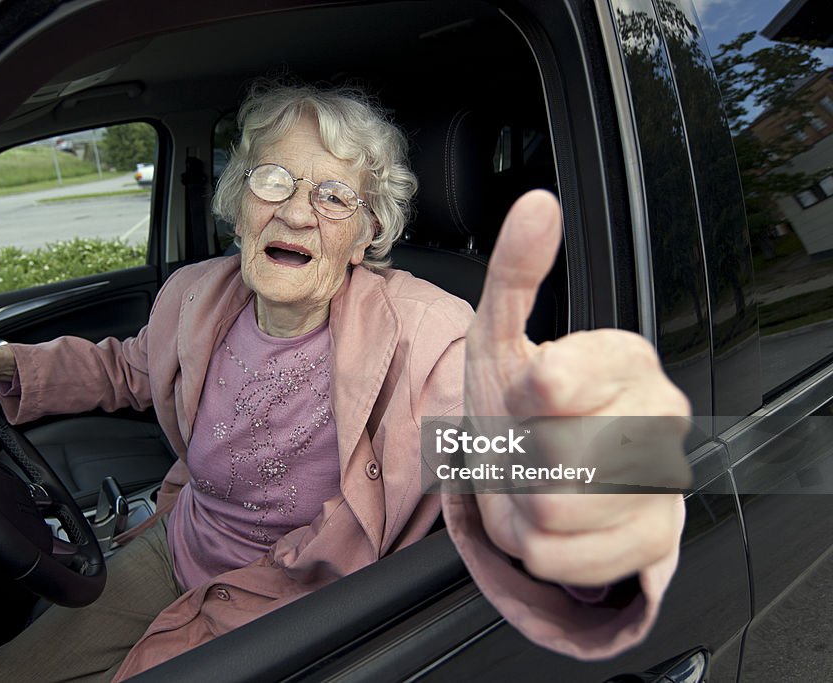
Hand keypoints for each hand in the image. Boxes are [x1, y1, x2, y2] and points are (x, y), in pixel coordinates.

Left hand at [464, 190, 690, 586]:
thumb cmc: (522, 402)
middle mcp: (659, 417)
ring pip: (555, 512)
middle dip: (517, 458)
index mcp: (626, 358)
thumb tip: (537, 205)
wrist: (544, 471)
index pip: (557, 384)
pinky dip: (537, 545)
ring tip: (536, 479)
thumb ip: (515, 273)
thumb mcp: (501, 335)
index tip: (525, 394)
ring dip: (521, 502)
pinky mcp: (650, 541)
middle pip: (554, 458)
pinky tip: (555, 517)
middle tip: (527, 445)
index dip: (523, 398)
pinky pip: (562, 559)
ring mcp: (662, 483)